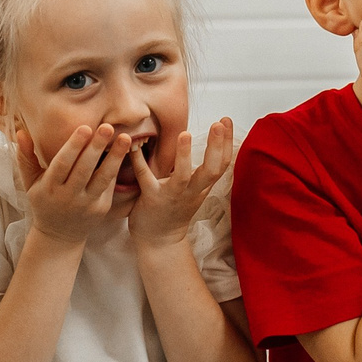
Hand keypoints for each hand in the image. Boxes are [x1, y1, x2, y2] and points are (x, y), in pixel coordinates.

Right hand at [15, 123, 132, 246]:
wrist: (59, 235)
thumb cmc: (44, 201)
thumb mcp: (30, 182)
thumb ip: (25, 157)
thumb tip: (21, 133)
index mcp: (49, 187)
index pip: (62, 164)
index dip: (74, 147)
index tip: (85, 128)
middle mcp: (68, 197)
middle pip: (84, 170)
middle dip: (96, 148)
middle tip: (107, 128)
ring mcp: (87, 204)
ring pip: (102, 178)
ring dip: (115, 157)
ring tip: (126, 138)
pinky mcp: (101, 208)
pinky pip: (109, 186)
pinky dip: (117, 168)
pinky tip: (124, 151)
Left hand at [129, 119, 233, 246]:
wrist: (160, 241)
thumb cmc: (176, 210)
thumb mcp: (196, 190)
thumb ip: (200, 170)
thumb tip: (208, 143)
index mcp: (202, 187)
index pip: (222, 164)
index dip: (227, 142)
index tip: (227, 120)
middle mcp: (191, 191)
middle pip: (211, 170)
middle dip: (217, 147)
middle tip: (218, 124)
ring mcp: (171, 196)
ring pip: (182, 177)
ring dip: (184, 156)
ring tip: (185, 134)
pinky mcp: (151, 199)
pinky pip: (146, 178)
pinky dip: (139, 161)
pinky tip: (134, 146)